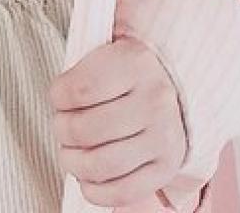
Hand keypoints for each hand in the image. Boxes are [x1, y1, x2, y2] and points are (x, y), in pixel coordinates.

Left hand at [49, 33, 187, 208]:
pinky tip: (87, 177)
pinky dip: (94, 190)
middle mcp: (154, 101)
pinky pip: (121, 192)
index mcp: (136, 62)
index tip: (58, 95)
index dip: (58, 96)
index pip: (79, 88)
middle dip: (61, 129)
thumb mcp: (111, 47)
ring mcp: (163, 138)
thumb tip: (60, 69)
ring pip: (100, 164)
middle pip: (85, 130)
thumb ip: (85, 57)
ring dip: (72, 162)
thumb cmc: (129, 71)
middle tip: (62, 125)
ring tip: (69, 151)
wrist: (181, 89)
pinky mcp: (165, 168)